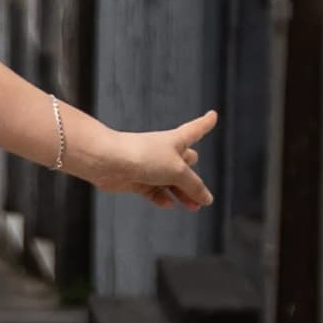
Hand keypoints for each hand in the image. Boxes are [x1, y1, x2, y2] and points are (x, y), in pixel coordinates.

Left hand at [89, 108, 216, 211]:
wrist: (109, 162)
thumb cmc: (144, 156)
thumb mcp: (178, 171)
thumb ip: (194, 186)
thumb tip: (206, 199)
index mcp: (177, 141)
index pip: (196, 129)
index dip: (206, 123)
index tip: (213, 115)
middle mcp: (164, 151)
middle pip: (185, 163)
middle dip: (193, 177)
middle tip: (201, 194)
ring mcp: (150, 166)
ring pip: (171, 181)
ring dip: (183, 194)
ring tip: (194, 207)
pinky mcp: (137, 179)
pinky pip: (153, 190)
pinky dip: (161, 197)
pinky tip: (169, 204)